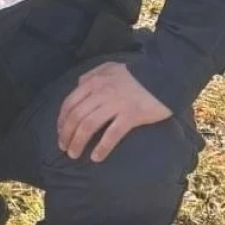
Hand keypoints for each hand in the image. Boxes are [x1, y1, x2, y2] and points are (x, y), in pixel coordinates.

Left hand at [57, 61, 171, 162]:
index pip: (70, 103)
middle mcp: (102, 92)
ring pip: (89, 126)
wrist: (165, 75)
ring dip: (78, 142)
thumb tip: (78, 85)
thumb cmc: (136, 74)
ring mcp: (116, 104)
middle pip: (76, 116)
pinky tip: (96, 157)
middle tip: (64, 148)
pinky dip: (102, 147)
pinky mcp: (132, 115)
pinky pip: (112, 134)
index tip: (60, 133)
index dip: (62, 120)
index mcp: (94, 81)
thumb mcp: (110, 68)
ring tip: (74, 154)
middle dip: (66, 134)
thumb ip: (92, 75)